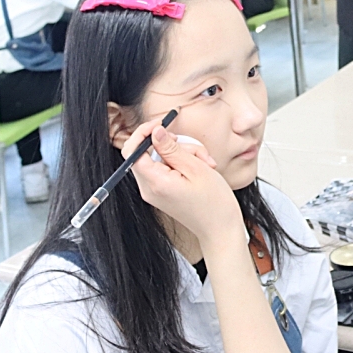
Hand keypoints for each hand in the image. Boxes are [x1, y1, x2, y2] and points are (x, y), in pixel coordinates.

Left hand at [128, 124, 246, 251]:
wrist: (220, 228)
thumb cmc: (213, 202)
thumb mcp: (196, 168)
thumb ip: (172, 148)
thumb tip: (155, 132)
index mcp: (154, 182)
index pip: (132, 150)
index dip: (144, 133)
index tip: (161, 124)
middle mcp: (149, 188)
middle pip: (149, 152)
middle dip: (174, 144)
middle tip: (196, 151)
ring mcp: (154, 191)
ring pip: (160, 158)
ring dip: (184, 154)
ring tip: (205, 163)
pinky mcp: (162, 191)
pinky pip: (166, 168)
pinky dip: (182, 163)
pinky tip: (200, 169)